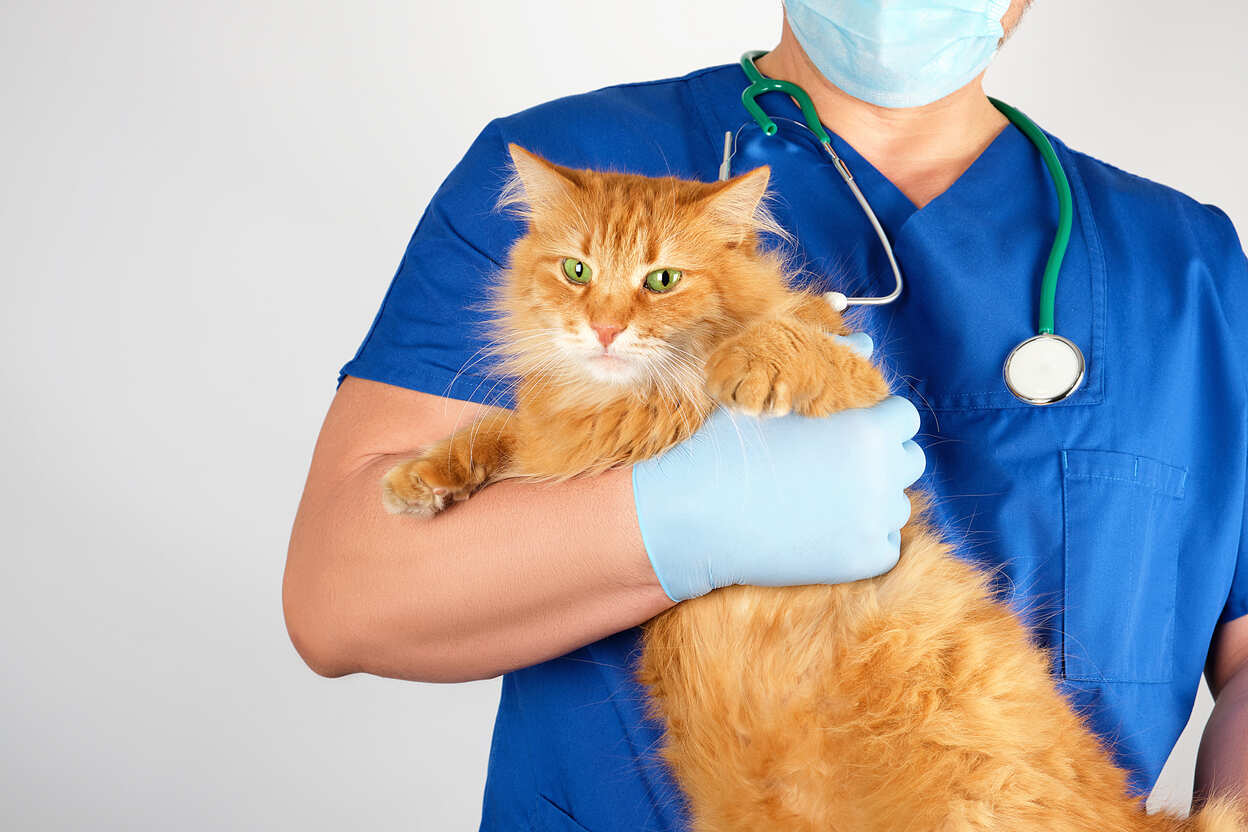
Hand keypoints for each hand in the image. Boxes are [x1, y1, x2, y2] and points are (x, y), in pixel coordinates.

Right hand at [632, 335, 924, 601]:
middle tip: (833, 468)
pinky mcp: (863, 560)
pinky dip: (860, 541)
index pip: (905, 418)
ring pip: (895, 505)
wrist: (695, 516)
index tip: (847, 432)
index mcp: (867, 428)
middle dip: (881, 460)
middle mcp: (881, 474)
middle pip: (909, 461)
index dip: (878, 421)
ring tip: (821, 500)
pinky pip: (883, 546)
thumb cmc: (730, 446)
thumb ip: (828, 362)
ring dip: (870, 501)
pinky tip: (820, 531)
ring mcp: (874, 521)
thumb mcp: (774, 392)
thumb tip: (865, 343)